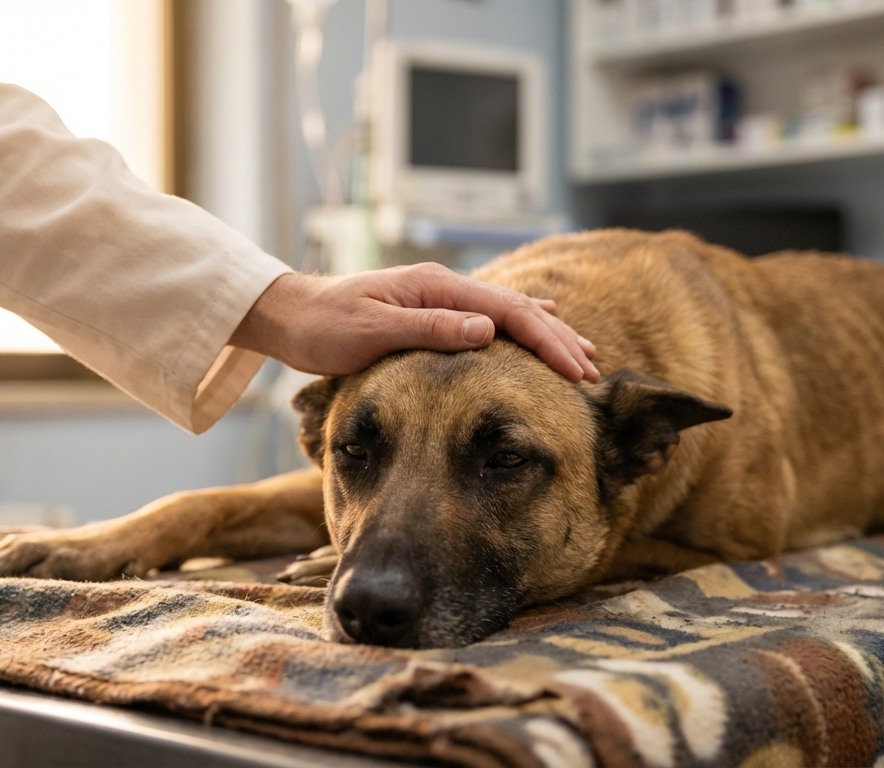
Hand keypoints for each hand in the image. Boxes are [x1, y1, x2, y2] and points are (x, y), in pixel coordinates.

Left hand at [230, 263, 599, 381]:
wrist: (291, 315)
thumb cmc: (325, 326)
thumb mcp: (373, 331)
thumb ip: (430, 329)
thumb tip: (487, 330)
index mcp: (434, 287)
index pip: (506, 311)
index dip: (545, 340)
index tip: (575, 368)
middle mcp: (442, 287)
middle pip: (515, 310)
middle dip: (557, 338)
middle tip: (592, 369)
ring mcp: (438, 298)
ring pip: (506, 313)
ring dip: (545, 334)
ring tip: (581, 353)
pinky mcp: (430, 312)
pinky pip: (487, 319)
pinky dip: (519, 329)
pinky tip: (537, 329)